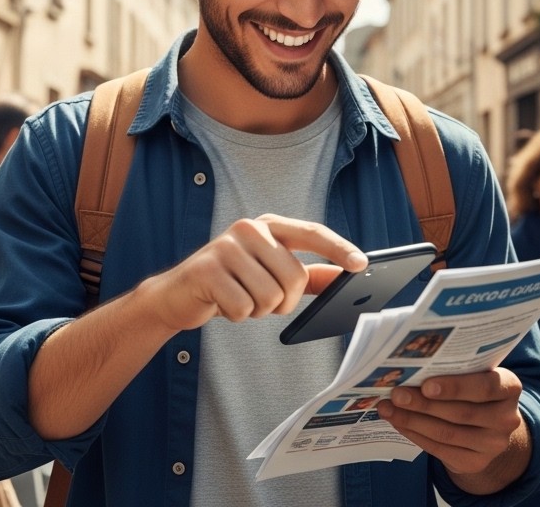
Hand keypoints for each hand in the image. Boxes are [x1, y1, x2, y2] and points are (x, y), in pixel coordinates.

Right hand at [139, 214, 366, 332]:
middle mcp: (248, 228)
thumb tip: (348, 277)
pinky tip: (222, 303)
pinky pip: (243, 308)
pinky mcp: (206, 269)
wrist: (179, 294)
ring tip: (240, 298)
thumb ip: (310, 275)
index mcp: (268, 225)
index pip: (311, 232)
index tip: (361, 264)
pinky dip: (237, 315)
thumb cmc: (232, 283)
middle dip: (283, 302)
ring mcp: (226, 247)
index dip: (338, 248)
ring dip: (258, 310)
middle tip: (263, 300)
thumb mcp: (272, 274)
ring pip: (269, 297)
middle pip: (293, 277)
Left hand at [375, 369, 529, 493]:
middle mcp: (506, 418)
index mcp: (509, 388)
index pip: (486, 387)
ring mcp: (493, 444)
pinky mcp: (475, 462)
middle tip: (396, 394)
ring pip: (446, 433)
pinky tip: (398, 422)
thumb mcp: (474, 375)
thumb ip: (454, 370)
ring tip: (388, 408)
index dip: (456, 387)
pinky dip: (414, 434)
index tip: (426, 384)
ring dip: (412, 420)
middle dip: (423, 403)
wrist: (488, 427)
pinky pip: (439, 449)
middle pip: (461, 413)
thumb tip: (409, 367)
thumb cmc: (473, 390)